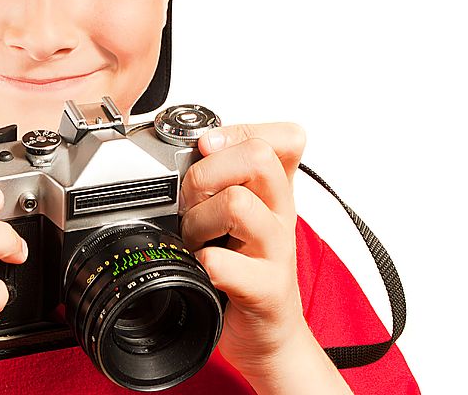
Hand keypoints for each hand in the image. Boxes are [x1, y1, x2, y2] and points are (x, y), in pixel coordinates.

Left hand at [180, 123, 350, 393]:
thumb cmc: (245, 269)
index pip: (283, 137)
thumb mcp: (239, 214)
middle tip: (192, 201)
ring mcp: (276, 251)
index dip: (239, 132)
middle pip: (257, 158)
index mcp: (275, 191)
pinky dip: (204, 262)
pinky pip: (225, 263)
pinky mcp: (266, 289)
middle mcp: (282, 214)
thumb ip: (221, 177)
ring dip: (200, 220)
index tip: (207, 147)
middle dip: (207, 173)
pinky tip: (203, 268)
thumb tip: (185, 145)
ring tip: (195, 240)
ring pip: (238, 203)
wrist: (267, 335)